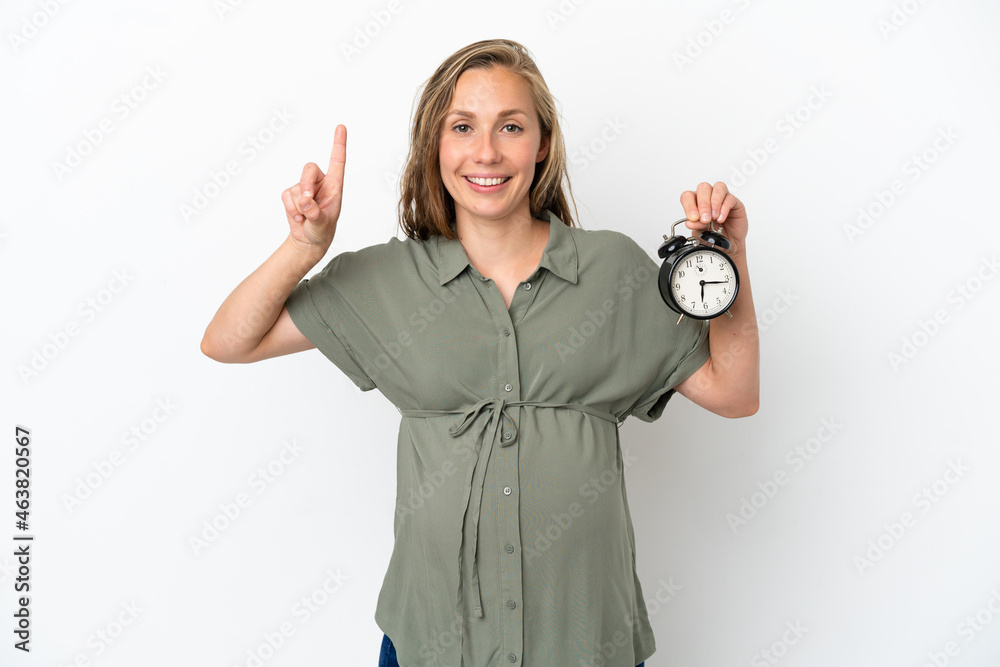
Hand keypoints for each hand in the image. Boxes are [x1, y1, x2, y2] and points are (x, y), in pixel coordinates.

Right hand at [282, 125, 346, 251]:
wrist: (309, 239)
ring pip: (296, 186)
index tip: (341, 127)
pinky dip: (290, 208)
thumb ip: (315, 213)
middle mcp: (320, 182)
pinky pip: (286, 195)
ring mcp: (305, 186)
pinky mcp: (292, 193)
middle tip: (307, 203)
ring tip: (306, 217)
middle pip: (309, 168)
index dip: (339, 144)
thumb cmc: (322, 230)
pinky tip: (298, 217)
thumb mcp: (322, 224)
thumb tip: (305, 200)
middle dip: (306, 185)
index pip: (337, 161)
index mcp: (334, 186)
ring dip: (298, 204)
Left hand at [680, 181, 747, 255]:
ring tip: (714, 217)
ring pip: (718, 187)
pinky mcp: (734, 202)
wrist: (728, 244)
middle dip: (703, 204)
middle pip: (703, 188)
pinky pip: (730, 198)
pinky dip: (724, 209)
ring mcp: (722, 198)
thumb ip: (696, 225)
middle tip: (705, 219)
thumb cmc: (713, 236)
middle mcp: (708, 197)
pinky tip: (721, 219)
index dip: (689, 205)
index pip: (688, 195)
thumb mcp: (700, 233)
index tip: (693, 218)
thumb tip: (690, 222)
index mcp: (696, 202)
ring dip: (714, 203)